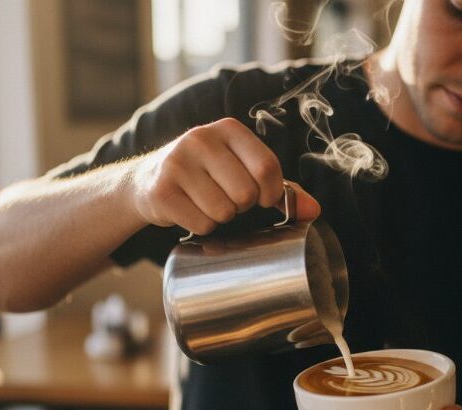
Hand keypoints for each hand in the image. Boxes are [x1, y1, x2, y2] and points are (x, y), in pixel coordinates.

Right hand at [129, 117, 319, 234]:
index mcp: (228, 129)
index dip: (272, 193)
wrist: (147, 181)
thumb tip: (314, 210)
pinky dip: (201, 227)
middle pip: (246, 193)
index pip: (266, 167)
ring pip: (224, 211)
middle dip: (242, 206)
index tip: (264, 200)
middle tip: (227, 199)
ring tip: (206, 203)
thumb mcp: (241, 171)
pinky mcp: (162, 191)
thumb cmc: (206, 176)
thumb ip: (280, 188)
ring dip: (221, 218)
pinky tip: (190, 211)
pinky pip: (201, 224)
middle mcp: (200, 139)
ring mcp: (177, 163)